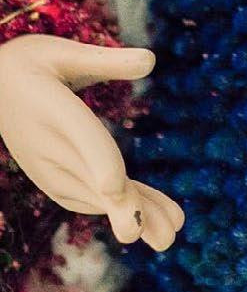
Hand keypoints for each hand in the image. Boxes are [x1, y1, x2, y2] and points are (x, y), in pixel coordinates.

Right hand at [0, 34, 184, 249]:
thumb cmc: (31, 63)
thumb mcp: (64, 53)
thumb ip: (107, 61)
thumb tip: (152, 59)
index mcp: (52, 108)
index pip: (80, 138)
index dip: (98, 164)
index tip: (115, 189)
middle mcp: (49, 146)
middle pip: (93, 179)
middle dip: (128, 209)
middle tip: (165, 238)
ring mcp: (48, 169)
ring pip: (97, 194)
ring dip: (135, 215)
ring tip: (170, 235)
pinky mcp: (53, 180)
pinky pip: (89, 197)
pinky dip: (120, 207)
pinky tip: (150, 217)